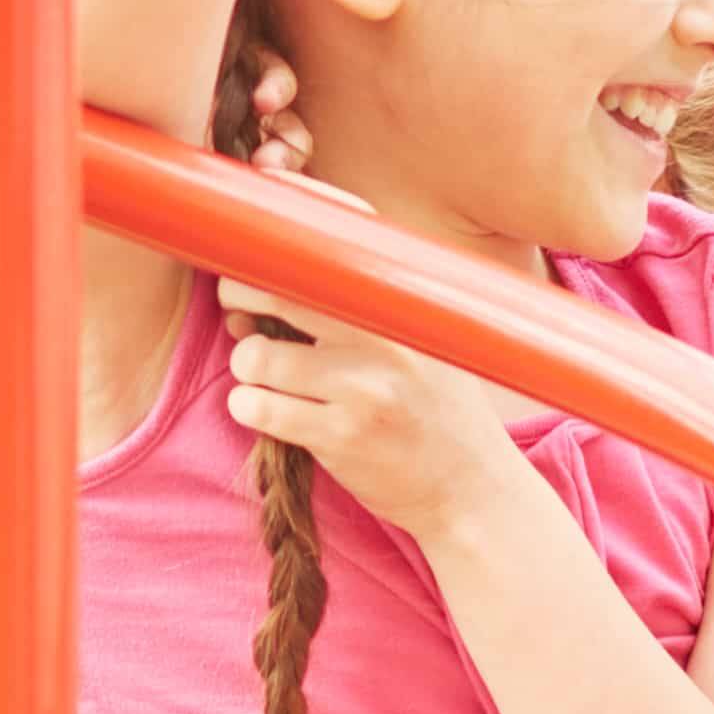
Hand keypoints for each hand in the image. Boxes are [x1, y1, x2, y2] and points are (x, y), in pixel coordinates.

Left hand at [214, 96, 525, 540]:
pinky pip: (259, 407)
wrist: (473, 489)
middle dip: (240, 294)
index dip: (278, 224)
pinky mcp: (342, 436)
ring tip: (264, 376)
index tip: (248, 228)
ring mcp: (364, 387)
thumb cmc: (437, 407)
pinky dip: (248, 406)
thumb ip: (372, 296)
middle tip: (239, 311)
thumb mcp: (423, 336)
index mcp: (407, 302)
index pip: (332, 236)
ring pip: (256, 355)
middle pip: (278, 288)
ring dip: (246, 365)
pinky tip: (264, 409)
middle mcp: (387, 336)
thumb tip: (276, 258)